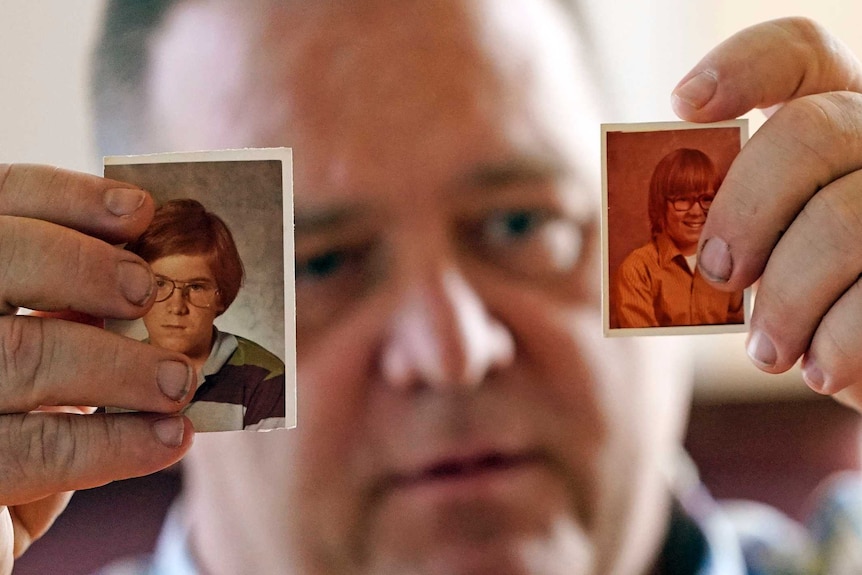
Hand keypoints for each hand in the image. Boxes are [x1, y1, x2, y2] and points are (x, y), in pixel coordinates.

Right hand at [0, 164, 195, 572]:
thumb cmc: (21, 425)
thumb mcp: (45, 358)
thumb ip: (75, 319)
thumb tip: (154, 288)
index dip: (64, 197)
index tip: (140, 209)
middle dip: (84, 267)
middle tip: (150, 293)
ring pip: (20, 353)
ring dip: (120, 365)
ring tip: (180, 381)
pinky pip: (33, 449)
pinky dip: (114, 443)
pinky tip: (169, 438)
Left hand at [671, 18, 861, 408]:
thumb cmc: (812, 300)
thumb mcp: (767, 250)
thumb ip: (732, 221)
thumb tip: (666, 228)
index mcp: (835, 121)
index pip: (799, 53)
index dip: (740, 66)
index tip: (683, 105)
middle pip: (812, 130)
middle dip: (745, 209)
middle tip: (715, 272)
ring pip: (846, 221)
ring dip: (787, 300)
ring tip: (767, 351)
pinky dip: (836, 343)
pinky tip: (820, 369)